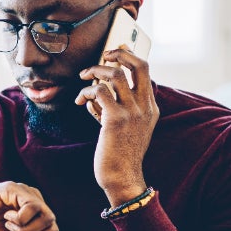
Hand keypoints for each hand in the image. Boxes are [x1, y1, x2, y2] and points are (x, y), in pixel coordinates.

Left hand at [76, 47, 158, 204]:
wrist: (122, 177)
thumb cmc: (120, 155)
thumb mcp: (127, 129)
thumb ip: (116, 109)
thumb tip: (96, 93)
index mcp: (151, 108)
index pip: (145, 72)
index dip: (130, 57)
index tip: (114, 54)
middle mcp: (145, 107)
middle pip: (139, 65)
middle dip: (120, 52)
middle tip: (104, 54)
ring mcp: (132, 112)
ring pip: (115, 74)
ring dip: (96, 70)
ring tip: (84, 76)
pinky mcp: (115, 119)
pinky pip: (99, 92)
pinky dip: (86, 91)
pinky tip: (80, 100)